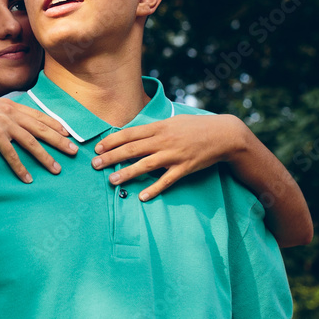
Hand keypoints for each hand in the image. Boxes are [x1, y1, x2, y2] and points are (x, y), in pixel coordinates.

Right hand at [0, 90, 77, 182]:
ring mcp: (3, 124)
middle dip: (59, 140)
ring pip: (31, 143)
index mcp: (8, 104)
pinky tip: (28, 179)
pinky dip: (21, 168)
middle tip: (73, 151)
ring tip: (56, 169)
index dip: (54, 124)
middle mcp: (9, 112)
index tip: (67, 132)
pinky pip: (12, 155)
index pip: (37, 114)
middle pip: (41, 128)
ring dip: (45, 157)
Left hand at [91, 113, 246, 200]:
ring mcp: (174, 155)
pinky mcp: (185, 168)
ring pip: (145, 165)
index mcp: (159, 127)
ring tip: (112, 181)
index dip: (112, 141)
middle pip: (132, 149)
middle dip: (111, 157)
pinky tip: (142, 196)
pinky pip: (167, 180)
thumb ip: (154, 128)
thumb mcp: (172, 121)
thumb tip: (134, 133)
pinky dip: (154, 189)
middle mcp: (164, 140)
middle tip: (95, 165)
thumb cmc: (195, 127)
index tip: (97, 148)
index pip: (129, 134)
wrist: (223, 134)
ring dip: (127, 173)